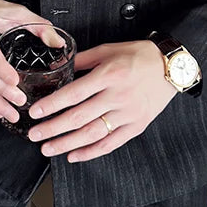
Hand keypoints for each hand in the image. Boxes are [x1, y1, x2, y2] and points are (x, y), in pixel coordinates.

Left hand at [25, 39, 177, 161]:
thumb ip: (82, 60)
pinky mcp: (136, 126)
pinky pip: (111, 143)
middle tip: (35, 135)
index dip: (52, 105)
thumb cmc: (138, 55)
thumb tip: (58, 67)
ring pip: (92, 134)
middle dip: (53, 128)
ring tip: (48, 148)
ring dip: (67, 144)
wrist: (171, 67)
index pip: (74, 93)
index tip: (35, 112)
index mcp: (108, 75)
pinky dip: (91, 152)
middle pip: (79, 117)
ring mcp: (128, 114)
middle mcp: (117, 96)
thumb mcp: (108, 50)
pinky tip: (74, 155)